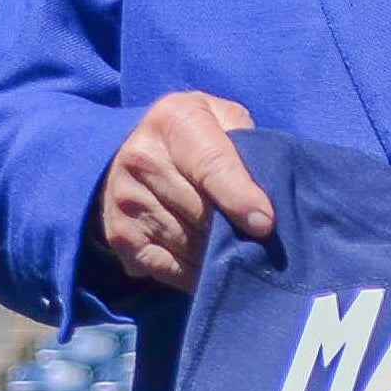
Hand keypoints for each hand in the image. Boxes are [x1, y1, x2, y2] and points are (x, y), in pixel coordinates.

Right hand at [88, 93, 270, 293]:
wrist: (135, 146)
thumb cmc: (199, 132)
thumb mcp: (225, 117)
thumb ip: (248, 142)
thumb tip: (272, 192)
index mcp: (173, 121)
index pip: (210, 166)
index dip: (239, 197)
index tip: (264, 224)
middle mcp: (141, 159)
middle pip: (199, 210)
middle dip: (234, 230)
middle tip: (263, 242)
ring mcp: (125, 199)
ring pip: (185, 242)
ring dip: (216, 254)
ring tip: (240, 251)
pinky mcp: (118, 234)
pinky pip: (165, 266)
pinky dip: (194, 272)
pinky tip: (212, 266)